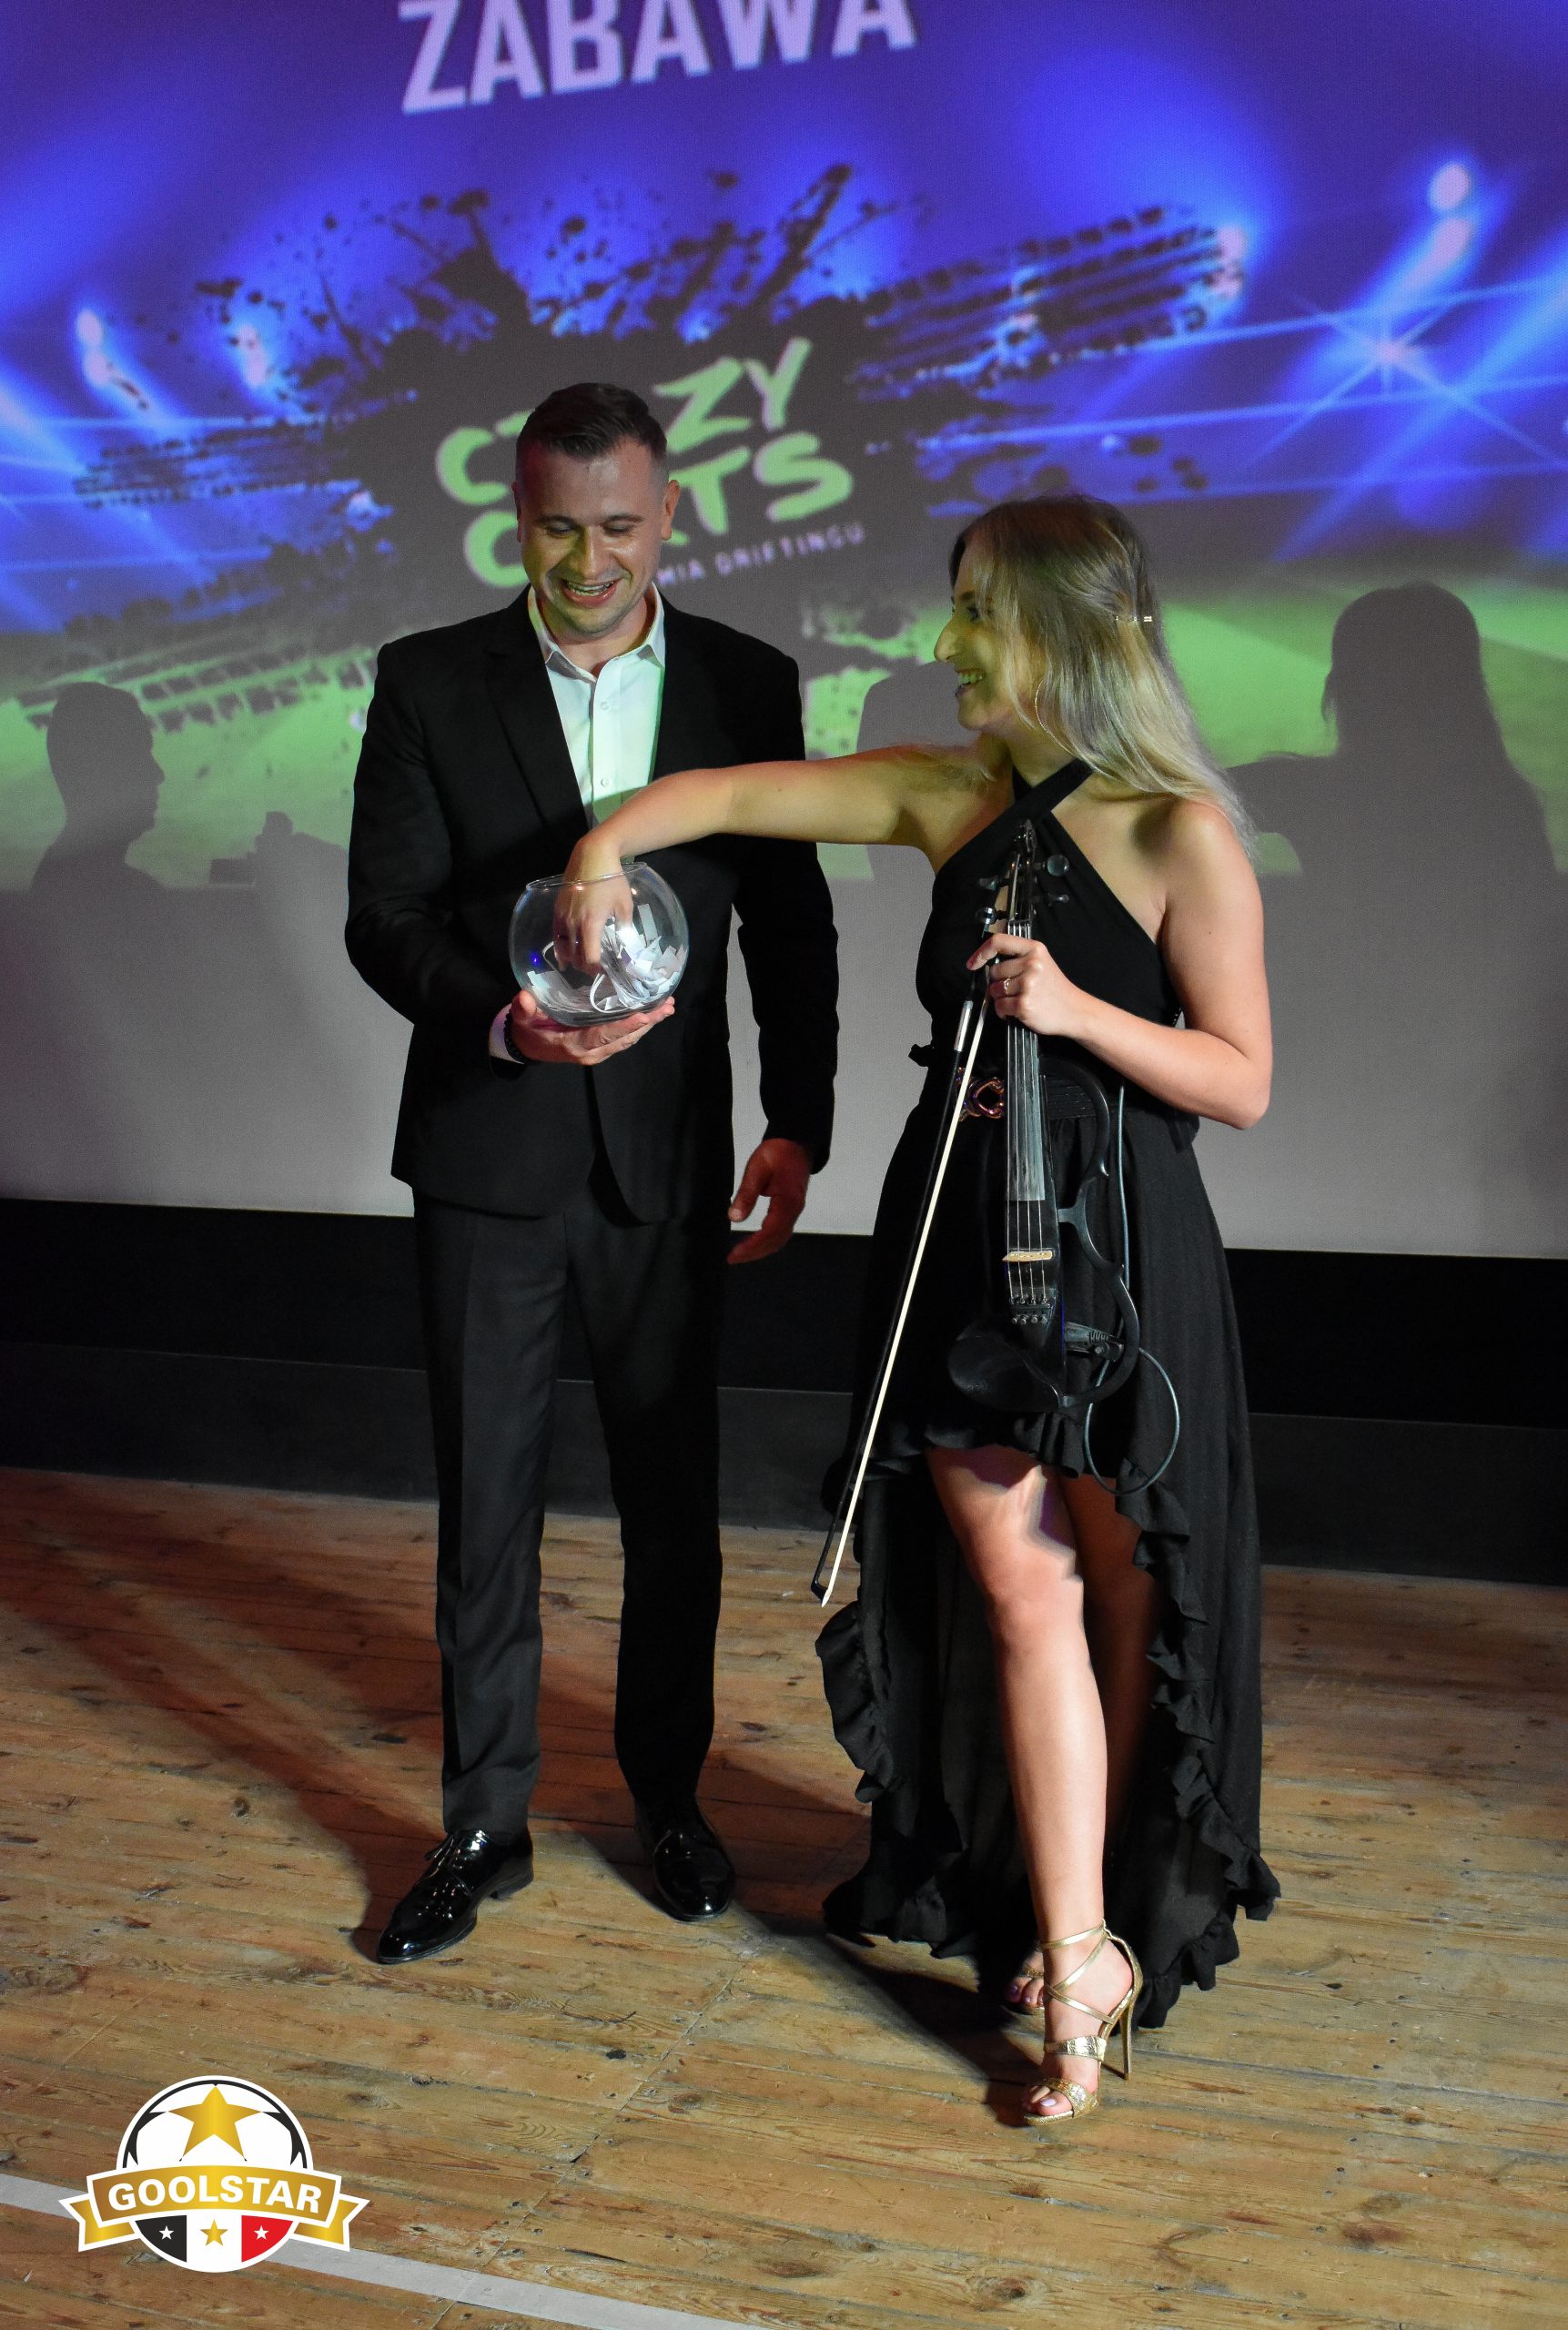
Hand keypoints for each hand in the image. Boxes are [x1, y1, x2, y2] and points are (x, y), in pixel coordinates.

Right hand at [506, 987, 672, 1064]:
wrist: (525, 1046)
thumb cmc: (526, 1030)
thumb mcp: (521, 1019)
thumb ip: (524, 1009)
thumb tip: (524, 998)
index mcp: (573, 1045)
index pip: (603, 1035)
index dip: (625, 1026)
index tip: (645, 1015)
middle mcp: (590, 1052)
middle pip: (624, 1038)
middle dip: (647, 1023)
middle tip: (668, 1007)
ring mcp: (597, 1052)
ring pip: (627, 1040)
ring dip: (648, 1025)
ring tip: (666, 1008)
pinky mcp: (600, 1048)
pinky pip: (623, 1039)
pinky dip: (639, 1027)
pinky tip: (651, 1014)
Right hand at [552, 861, 635, 972]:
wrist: (592, 856)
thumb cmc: (611, 879)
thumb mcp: (624, 904)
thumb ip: (625, 927)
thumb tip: (627, 945)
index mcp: (591, 923)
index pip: (590, 956)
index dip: (597, 968)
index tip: (604, 971)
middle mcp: (573, 923)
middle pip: (576, 955)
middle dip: (586, 966)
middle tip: (596, 969)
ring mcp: (563, 916)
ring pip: (563, 947)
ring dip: (572, 959)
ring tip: (581, 965)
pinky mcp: (557, 909)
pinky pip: (556, 935)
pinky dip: (559, 948)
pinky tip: (563, 956)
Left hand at [727, 1136, 812, 1264]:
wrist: (796, 1141)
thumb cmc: (777, 1152)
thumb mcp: (756, 1170)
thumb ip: (746, 1194)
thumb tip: (734, 1218)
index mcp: (787, 1202)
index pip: (769, 1232)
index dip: (752, 1246)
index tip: (735, 1254)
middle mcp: (794, 1210)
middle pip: (776, 1240)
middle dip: (755, 1253)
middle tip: (733, 1258)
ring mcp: (795, 1210)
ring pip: (780, 1238)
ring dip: (762, 1249)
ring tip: (741, 1254)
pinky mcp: (792, 1207)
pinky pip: (782, 1231)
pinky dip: (768, 1241)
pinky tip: (756, 1242)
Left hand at [967, 929, 1085, 1037]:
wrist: (1074, 1010)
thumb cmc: (1055, 989)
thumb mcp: (1042, 963)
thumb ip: (1018, 958)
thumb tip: (988, 962)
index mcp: (1035, 949)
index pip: (999, 941)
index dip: (981, 952)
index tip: (973, 963)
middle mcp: (1031, 964)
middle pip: (994, 971)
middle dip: (998, 983)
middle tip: (1015, 989)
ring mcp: (1028, 984)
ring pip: (994, 990)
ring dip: (1002, 999)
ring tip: (1020, 1000)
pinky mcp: (1024, 1003)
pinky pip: (999, 1007)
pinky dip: (1004, 1012)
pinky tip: (1019, 1010)